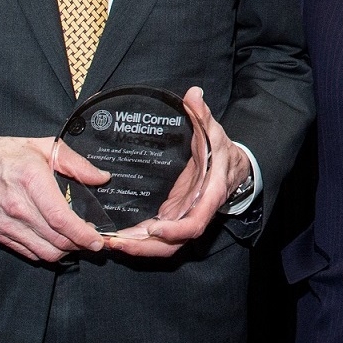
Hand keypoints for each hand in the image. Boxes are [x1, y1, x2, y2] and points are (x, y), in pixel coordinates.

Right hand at [0, 131, 108, 262]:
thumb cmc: (6, 154)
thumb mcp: (45, 147)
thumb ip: (76, 163)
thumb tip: (101, 178)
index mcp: (32, 182)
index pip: (61, 219)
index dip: (82, 234)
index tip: (98, 240)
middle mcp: (18, 207)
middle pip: (56, 240)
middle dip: (80, 245)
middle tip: (94, 240)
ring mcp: (7, 223)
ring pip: (44, 251)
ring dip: (65, 251)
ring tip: (77, 241)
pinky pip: (29, 252)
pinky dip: (47, 252)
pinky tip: (56, 241)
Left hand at [103, 87, 248, 258]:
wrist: (233, 167)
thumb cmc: (222, 151)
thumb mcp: (214, 131)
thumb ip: (202, 115)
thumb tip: (194, 94)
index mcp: (208, 197)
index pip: (193, 224)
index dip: (174, 231)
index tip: (153, 228)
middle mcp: (195, 214)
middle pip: (173, 244)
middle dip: (145, 247)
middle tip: (115, 243)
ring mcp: (183, 219)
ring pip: (163, 246)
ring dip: (137, 248)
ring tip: (109, 243)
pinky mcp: (173, 218)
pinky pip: (157, 238)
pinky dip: (139, 241)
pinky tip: (116, 238)